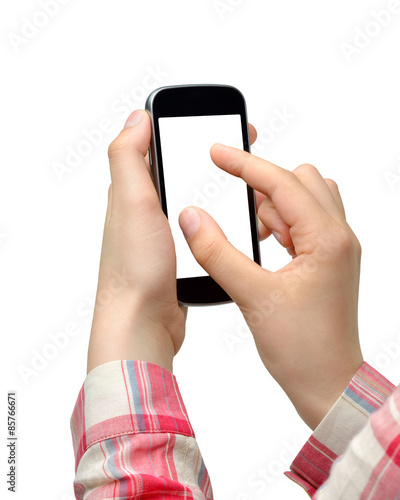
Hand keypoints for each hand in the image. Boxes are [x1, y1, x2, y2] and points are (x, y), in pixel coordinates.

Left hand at [87, 111, 257, 374]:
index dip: (189, 129)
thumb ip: (129, 157)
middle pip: (184, 172)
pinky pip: (203, 228)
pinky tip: (238, 221)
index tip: (223, 123)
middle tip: (247, 149)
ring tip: (251, 184)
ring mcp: (165, 234)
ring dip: (221, 188)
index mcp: (135, 192)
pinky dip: (220, 219)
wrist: (142, 321)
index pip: (162, 148)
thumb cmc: (135, 267)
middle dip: (214, 157)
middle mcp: (147, 211)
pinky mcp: (180, 255)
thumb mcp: (130, 202)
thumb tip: (137, 117)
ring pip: (197, 201)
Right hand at [179, 144, 363, 428]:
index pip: (282, 182)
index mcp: (328, 239)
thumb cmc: (304, 349)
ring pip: (303, 201)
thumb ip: (217, 252)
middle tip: (241, 217)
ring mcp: (335, 248)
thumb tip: (192, 217)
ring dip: (273, 209)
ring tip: (255, 242)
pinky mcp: (326, 261)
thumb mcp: (253, 297)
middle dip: (265, 189)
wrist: (327, 384)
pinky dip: (280, 226)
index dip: (245, 164)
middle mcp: (338, 237)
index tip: (218, 151)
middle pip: (301, 181)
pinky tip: (264, 250)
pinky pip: (303, 223)